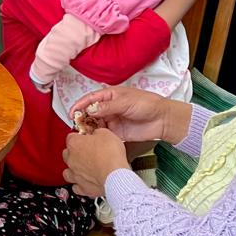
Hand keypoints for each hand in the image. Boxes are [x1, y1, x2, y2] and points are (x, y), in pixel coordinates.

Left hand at [62, 128, 129, 196]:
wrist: (115, 175)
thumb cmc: (110, 156)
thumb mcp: (106, 134)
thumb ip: (97, 133)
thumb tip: (97, 134)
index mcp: (74, 144)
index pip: (71, 137)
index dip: (80, 137)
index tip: (86, 138)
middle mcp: (71, 159)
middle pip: (67, 153)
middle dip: (75, 152)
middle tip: (87, 152)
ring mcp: (75, 174)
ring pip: (67, 172)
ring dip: (74, 169)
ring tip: (83, 168)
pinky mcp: (82, 188)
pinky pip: (76, 187)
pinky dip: (79, 185)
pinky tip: (86, 182)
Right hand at [70, 86, 190, 143]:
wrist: (162, 120)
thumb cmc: (147, 104)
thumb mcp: (126, 102)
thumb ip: (107, 106)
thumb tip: (90, 110)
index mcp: (110, 96)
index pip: (90, 99)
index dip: (80, 105)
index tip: (73, 113)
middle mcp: (108, 108)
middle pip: (89, 112)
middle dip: (82, 118)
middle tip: (77, 126)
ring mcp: (112, 120)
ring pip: (94, 124)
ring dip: (88, 129)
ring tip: (84, 134)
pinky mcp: (116, 133)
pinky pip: (102, 134)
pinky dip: (96, 137)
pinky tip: (93, 140)